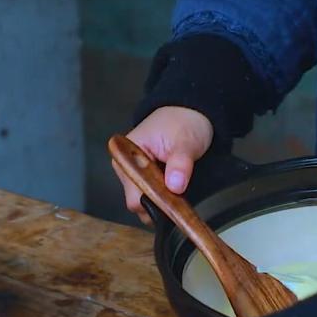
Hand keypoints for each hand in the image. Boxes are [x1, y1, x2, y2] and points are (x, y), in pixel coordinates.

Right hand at [112, 106, 212, 223]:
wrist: (190, 112)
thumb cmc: (183, 121)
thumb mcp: (185, 141)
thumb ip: (180, 164)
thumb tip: (174, 186)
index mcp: (126, 157)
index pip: (134, 196)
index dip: (154, 202)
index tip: (173, 202)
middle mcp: (125, 168)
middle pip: (138, 203)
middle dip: (159, 203)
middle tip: (180, 194)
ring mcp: (134, 175)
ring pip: (145, 202)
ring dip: (163, 200)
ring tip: (178, 187)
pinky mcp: (144, 178)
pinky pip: (151, 196)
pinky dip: (164, 197)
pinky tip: (175, 188)